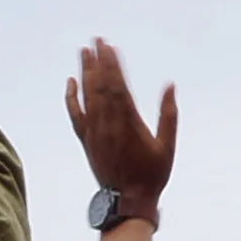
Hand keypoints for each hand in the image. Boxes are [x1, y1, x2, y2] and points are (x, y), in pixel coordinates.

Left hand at [64, 38, 177, 206]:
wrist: (127, 200)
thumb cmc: (152, 175)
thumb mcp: (167, 145)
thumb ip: (169, 115)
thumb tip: (170, 86)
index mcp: (128, 122)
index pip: (117, 85)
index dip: (112, 64)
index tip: (109, 46)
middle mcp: (107, 124)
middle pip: (99, 85)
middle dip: (97, 61)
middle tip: (95, 40)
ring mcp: (94, 132)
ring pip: (87, 96)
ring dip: (85, 72)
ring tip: (84, 52)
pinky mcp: (86, 140)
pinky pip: (76, 114)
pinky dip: (72, 97)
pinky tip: (71, 82)